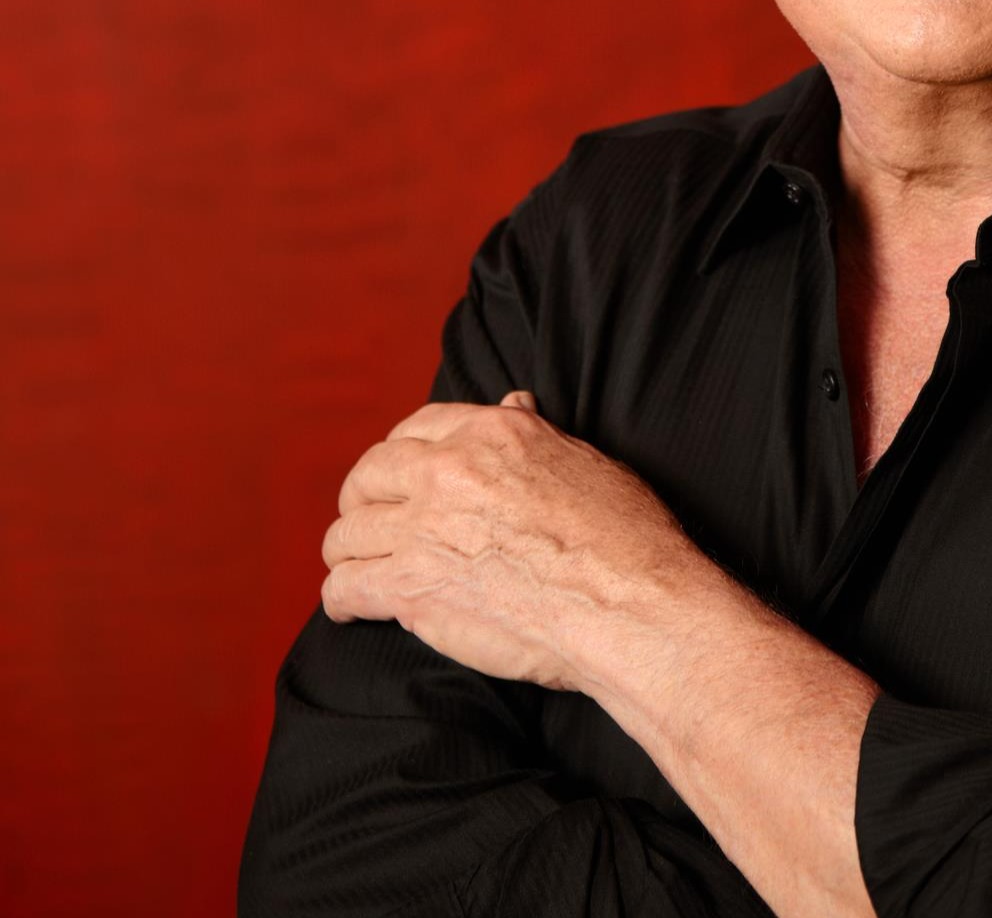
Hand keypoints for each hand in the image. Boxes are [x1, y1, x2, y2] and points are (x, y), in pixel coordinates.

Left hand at [321, 394, 698, 691]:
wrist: (629, 606)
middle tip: (368, 521)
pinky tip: (350, 607)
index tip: (398, 476)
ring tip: (356, 567)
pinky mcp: (412, 589)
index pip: (416, 427)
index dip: (401, 453)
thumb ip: (534, 433)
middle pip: (368, 474)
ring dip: (348, 551)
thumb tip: (512, 403)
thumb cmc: (624, 537)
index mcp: (491, 434)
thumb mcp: (583, 459)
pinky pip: (346, 587)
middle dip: (362, 498)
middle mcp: (448, 471)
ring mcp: (424, 530)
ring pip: (347, 532)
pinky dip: (341, 599)